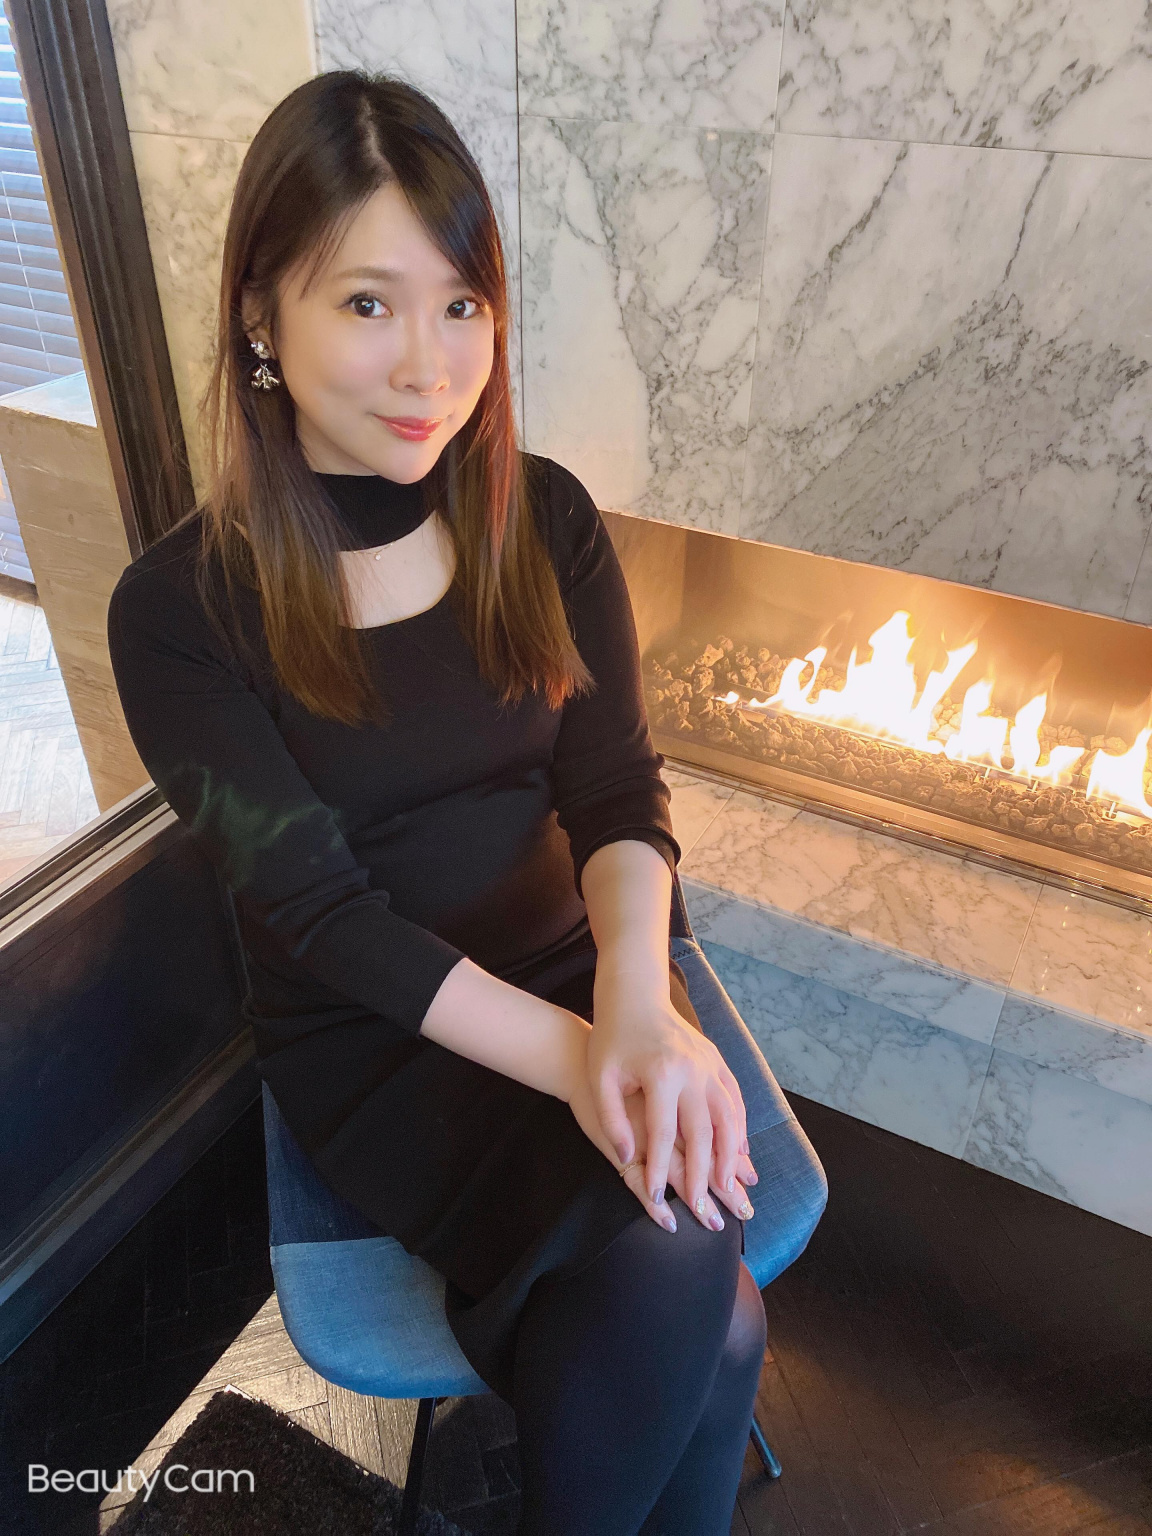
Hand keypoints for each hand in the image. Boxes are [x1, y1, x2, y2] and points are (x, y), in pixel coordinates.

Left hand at [587, 971, 753, 1220]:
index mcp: (661, 1074)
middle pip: (704, 1133)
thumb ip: (612, 1120)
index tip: (660, 1201)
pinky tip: (739, 1149)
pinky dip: (740, 1126)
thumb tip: (629, 1159)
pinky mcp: (716, 1059)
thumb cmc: (611, 1039)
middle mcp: (692, 1070)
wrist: (634, 997)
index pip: (665, 1135)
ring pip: (729, 1117)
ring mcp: (709, 1064)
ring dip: (732, 1154)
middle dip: (706, 1174)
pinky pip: (735, 1098)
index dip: (662, 1171)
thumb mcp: (601, 1078)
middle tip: (706, 1209)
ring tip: (733, 1186)